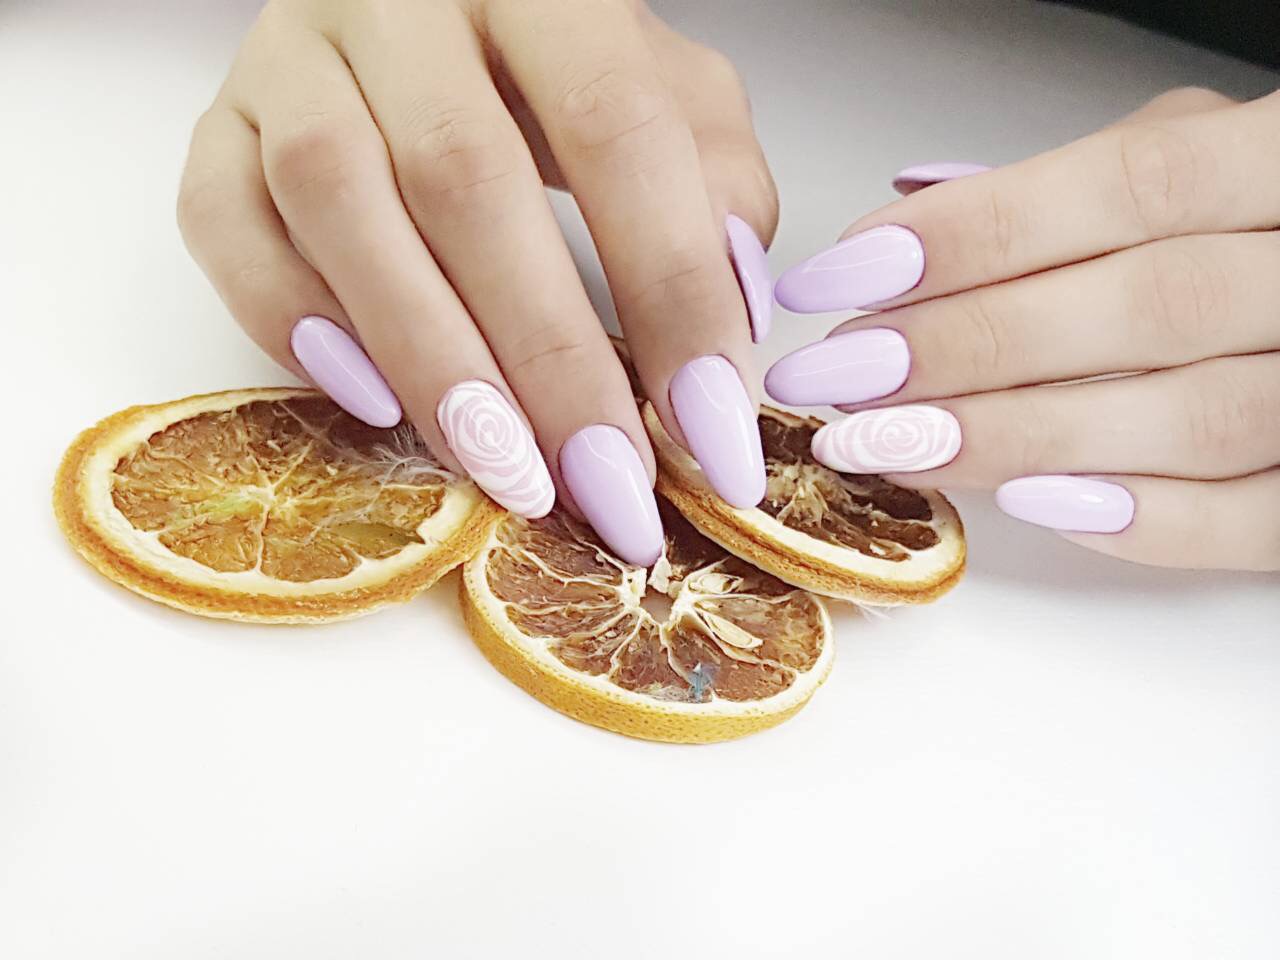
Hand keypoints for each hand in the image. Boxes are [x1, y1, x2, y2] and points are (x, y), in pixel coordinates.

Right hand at [178, 0, 776, 565]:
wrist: (425, 3)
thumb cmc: (563, 67)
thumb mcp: (669, 92)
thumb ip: (715, 181)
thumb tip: (729, 323)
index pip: (615, 127)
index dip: (671, 289)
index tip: (712, 432)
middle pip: (466, 177)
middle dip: (547, 357)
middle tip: (606, 485)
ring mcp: (290, 56)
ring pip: (335, 199)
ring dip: (427, 357)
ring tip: (505, 471)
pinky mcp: (218, 121)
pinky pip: (223, 219)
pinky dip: (289, 319)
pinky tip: (372, 403)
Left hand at [765, 87, 1279, 570]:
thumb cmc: (1259, 225)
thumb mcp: (1193, 161)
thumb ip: (1071, 188)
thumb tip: (908, 212)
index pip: (1130, 184)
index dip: (977, 234)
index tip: (845, 273)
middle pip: (1148, 308)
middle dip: (969, 345)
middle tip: (842, 373)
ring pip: (1193, 420)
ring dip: (1018, 436)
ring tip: (887, 440)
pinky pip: (1257, 519)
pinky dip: (1143, 519)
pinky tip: (1026, 504)